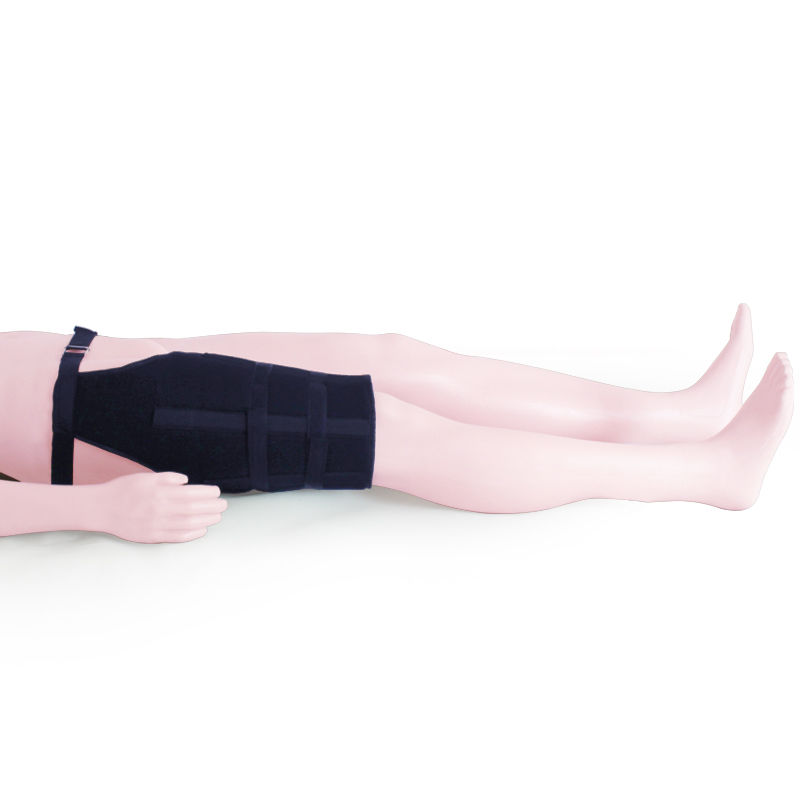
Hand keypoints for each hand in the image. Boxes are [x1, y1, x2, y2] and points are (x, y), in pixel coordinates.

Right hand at [99, 472, 227, 542]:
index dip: (208, 494)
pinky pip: (177, 537)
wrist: (102, 508)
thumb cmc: (125, 490)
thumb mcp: (146, 477)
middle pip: (194, 510)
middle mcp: (161, 509)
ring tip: (217, 517)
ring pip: (188, 524)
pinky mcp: (152, 537)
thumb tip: (187, 481)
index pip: (192, 494)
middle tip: (223, 505)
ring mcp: (157, 525)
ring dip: (207, 520)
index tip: (216, 492)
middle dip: (212, 507)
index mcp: (160, 492)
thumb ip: (168, 478)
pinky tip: (202, 530)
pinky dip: (192, 534)